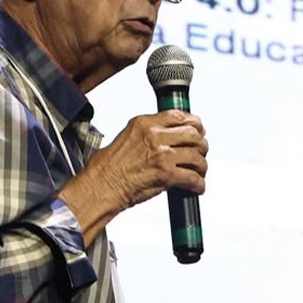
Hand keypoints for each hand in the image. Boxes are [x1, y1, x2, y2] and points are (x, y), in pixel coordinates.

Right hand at [58, 110, 208, 243]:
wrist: (100, 187)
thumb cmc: (107, 167)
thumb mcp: (127, 137)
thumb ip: (148, 133)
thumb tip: (167, 136)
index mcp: (144, 124)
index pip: (179, 115)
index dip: (195, 123)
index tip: (199, 130)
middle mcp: (154, 136)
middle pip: (193, 134)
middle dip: (201, 145)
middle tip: (201, 153)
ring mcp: (162, 155)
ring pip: (196, 156)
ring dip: (201, 166)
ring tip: (199, 172)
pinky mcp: (166, 175)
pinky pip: (192, 178)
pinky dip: (198, 184)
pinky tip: (196, 187)